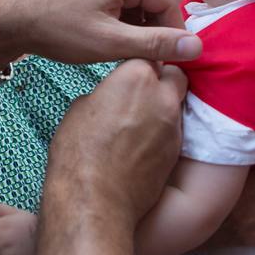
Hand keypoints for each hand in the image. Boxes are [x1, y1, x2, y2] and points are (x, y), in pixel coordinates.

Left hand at [0, 0, 202, 67]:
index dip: (173, 30)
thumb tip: (196, 47)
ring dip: (134, 23)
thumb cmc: (58, 29)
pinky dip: (117, 17)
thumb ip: (155, 45)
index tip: (168, 57)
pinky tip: (104, 37)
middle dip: (153, 27)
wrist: (9, 18)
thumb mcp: (110, 43)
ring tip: (122, 49)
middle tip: (144, 56)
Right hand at [44, 60, 186, 229]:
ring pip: (176, 105)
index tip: (128, 74)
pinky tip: (143, 146)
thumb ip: (104, 95)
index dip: (137, 66)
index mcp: (135, 77)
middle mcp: (162, 96)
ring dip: (163, 108)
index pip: (147, 55)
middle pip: (175, 75)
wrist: (95, 199)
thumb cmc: (78, 151)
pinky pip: (173, 132)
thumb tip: (110, 99)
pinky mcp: (177, 152)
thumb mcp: (79, 109)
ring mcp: (173, 125)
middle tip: (142, 93)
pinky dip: (162, 133)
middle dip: (163, 80)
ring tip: (140, 123)